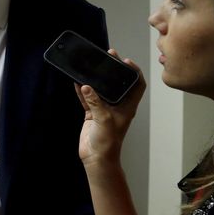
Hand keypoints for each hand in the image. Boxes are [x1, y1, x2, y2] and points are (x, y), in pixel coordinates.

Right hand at [76, 51, 145, 170]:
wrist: (97, 158)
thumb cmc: (108, 142)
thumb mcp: (104, 119)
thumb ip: (95, 101)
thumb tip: (86, 86)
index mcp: (127, 106)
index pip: (137, 85)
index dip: (134, 72)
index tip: (126, 61)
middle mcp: (117, 106)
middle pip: (118, 83)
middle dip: (114, 70)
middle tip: (109, 56)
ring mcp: (104, 109)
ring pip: (101, 89)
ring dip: (97, 78)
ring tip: (92, 65)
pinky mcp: (92, 114)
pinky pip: (87, 98)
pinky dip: (82, 90)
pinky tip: (76, 82)